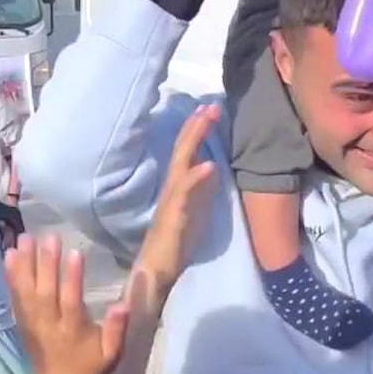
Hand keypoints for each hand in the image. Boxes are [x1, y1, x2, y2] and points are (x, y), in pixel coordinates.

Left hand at [8, 238, 128, 373]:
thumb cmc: (91, 367)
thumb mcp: (112, 353)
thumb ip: (117, 329)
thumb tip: (123, 305)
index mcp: (73, 331)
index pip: (71, 301)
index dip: (72, 278)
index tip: (74, 253)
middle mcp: (49, 325)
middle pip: (45, 291)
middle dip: (46, 263)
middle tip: (48, 236)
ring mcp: (32, 324)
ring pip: (26, 291)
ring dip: (25, 264)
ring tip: (25, 238)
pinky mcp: (22, 322)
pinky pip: (15, 297)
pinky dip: (11, 277)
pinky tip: (10, 255)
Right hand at [134, 104, 219, 291]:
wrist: (159, 268)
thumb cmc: (177, 240)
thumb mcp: (195, 208)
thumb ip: (202, 188)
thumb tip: (213, 167)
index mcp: (178, 185)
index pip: (187, 151)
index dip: (197, 129)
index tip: (211, 108)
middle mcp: (173, 187)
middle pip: (183, 149)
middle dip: (196, 126)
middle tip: (211, 104)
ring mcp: (172, 200)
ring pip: (182, 163)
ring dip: (194, 140)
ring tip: (206, 120)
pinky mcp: (175, 216)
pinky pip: (185, 194)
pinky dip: (196, 177)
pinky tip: (209, 165)